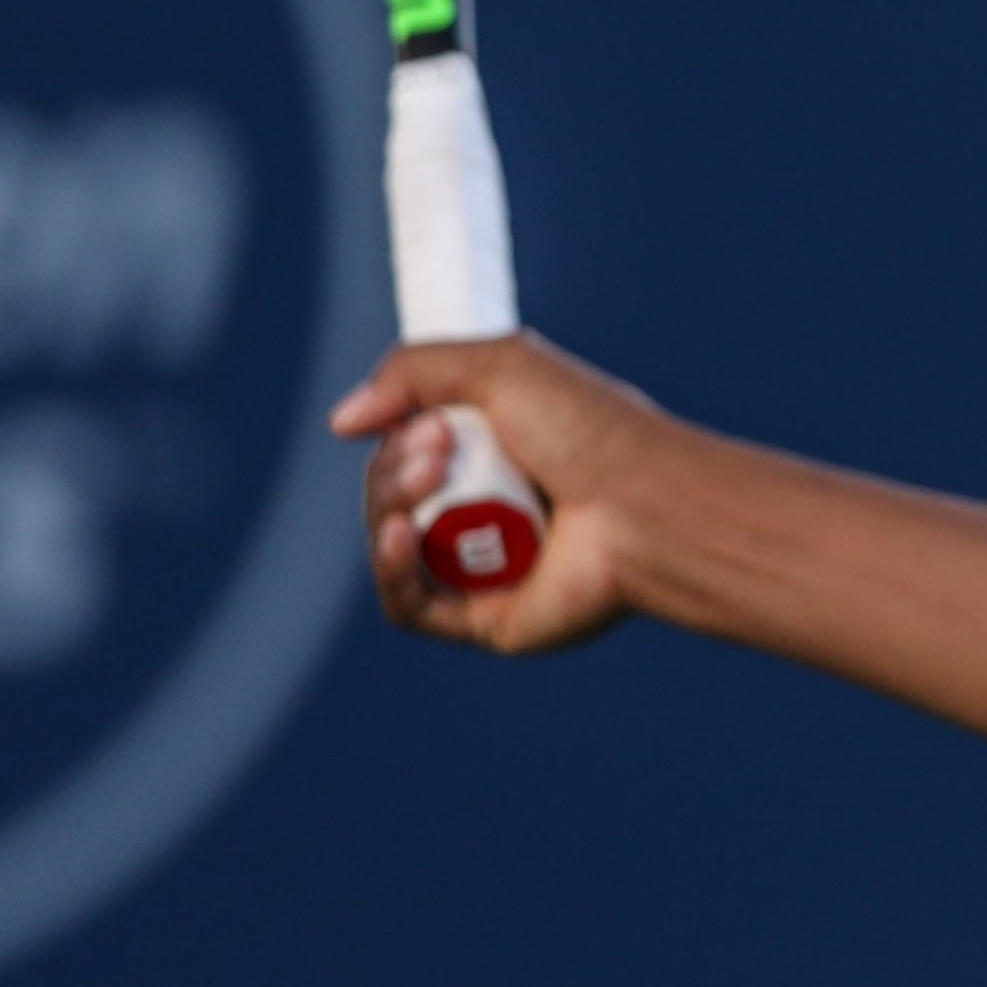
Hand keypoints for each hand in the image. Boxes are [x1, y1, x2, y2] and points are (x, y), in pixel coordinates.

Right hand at [328, 332, 672, 654]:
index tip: (428, 420)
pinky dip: (392, 570)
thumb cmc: (588, 431)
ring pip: (394, 547)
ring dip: (389, 508)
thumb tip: (343, 422)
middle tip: (438, 448)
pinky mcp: (487, 620)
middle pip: (394, 498)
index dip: (400, 436)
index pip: (411, 453)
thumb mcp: (502, 366)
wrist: (643, 502)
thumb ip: (414, 371)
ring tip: (429, 479)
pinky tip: (400, 534)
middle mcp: (493, 512)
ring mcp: (487, 569)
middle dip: (395, 469)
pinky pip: (411, 605)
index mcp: (502, 455)